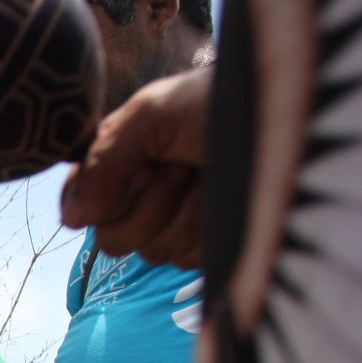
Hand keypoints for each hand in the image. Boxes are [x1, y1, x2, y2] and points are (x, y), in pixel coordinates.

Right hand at [60, 65, 211, 267]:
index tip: (139, 166)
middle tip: (179, 167)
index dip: (104, 194)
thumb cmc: (220, 101)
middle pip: (112, 239)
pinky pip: (186, 261)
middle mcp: (142, 196)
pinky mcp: (206, 247)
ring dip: (183, 213)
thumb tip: (73, 220)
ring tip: (207, 177)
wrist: (288, 116)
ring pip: (152, 252)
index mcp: (121, 161)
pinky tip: (224, 200)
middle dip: (149, 202)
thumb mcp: (151, 115)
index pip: (81, 203)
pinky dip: (207, 230)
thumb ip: (102, 163)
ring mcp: (174, 225)